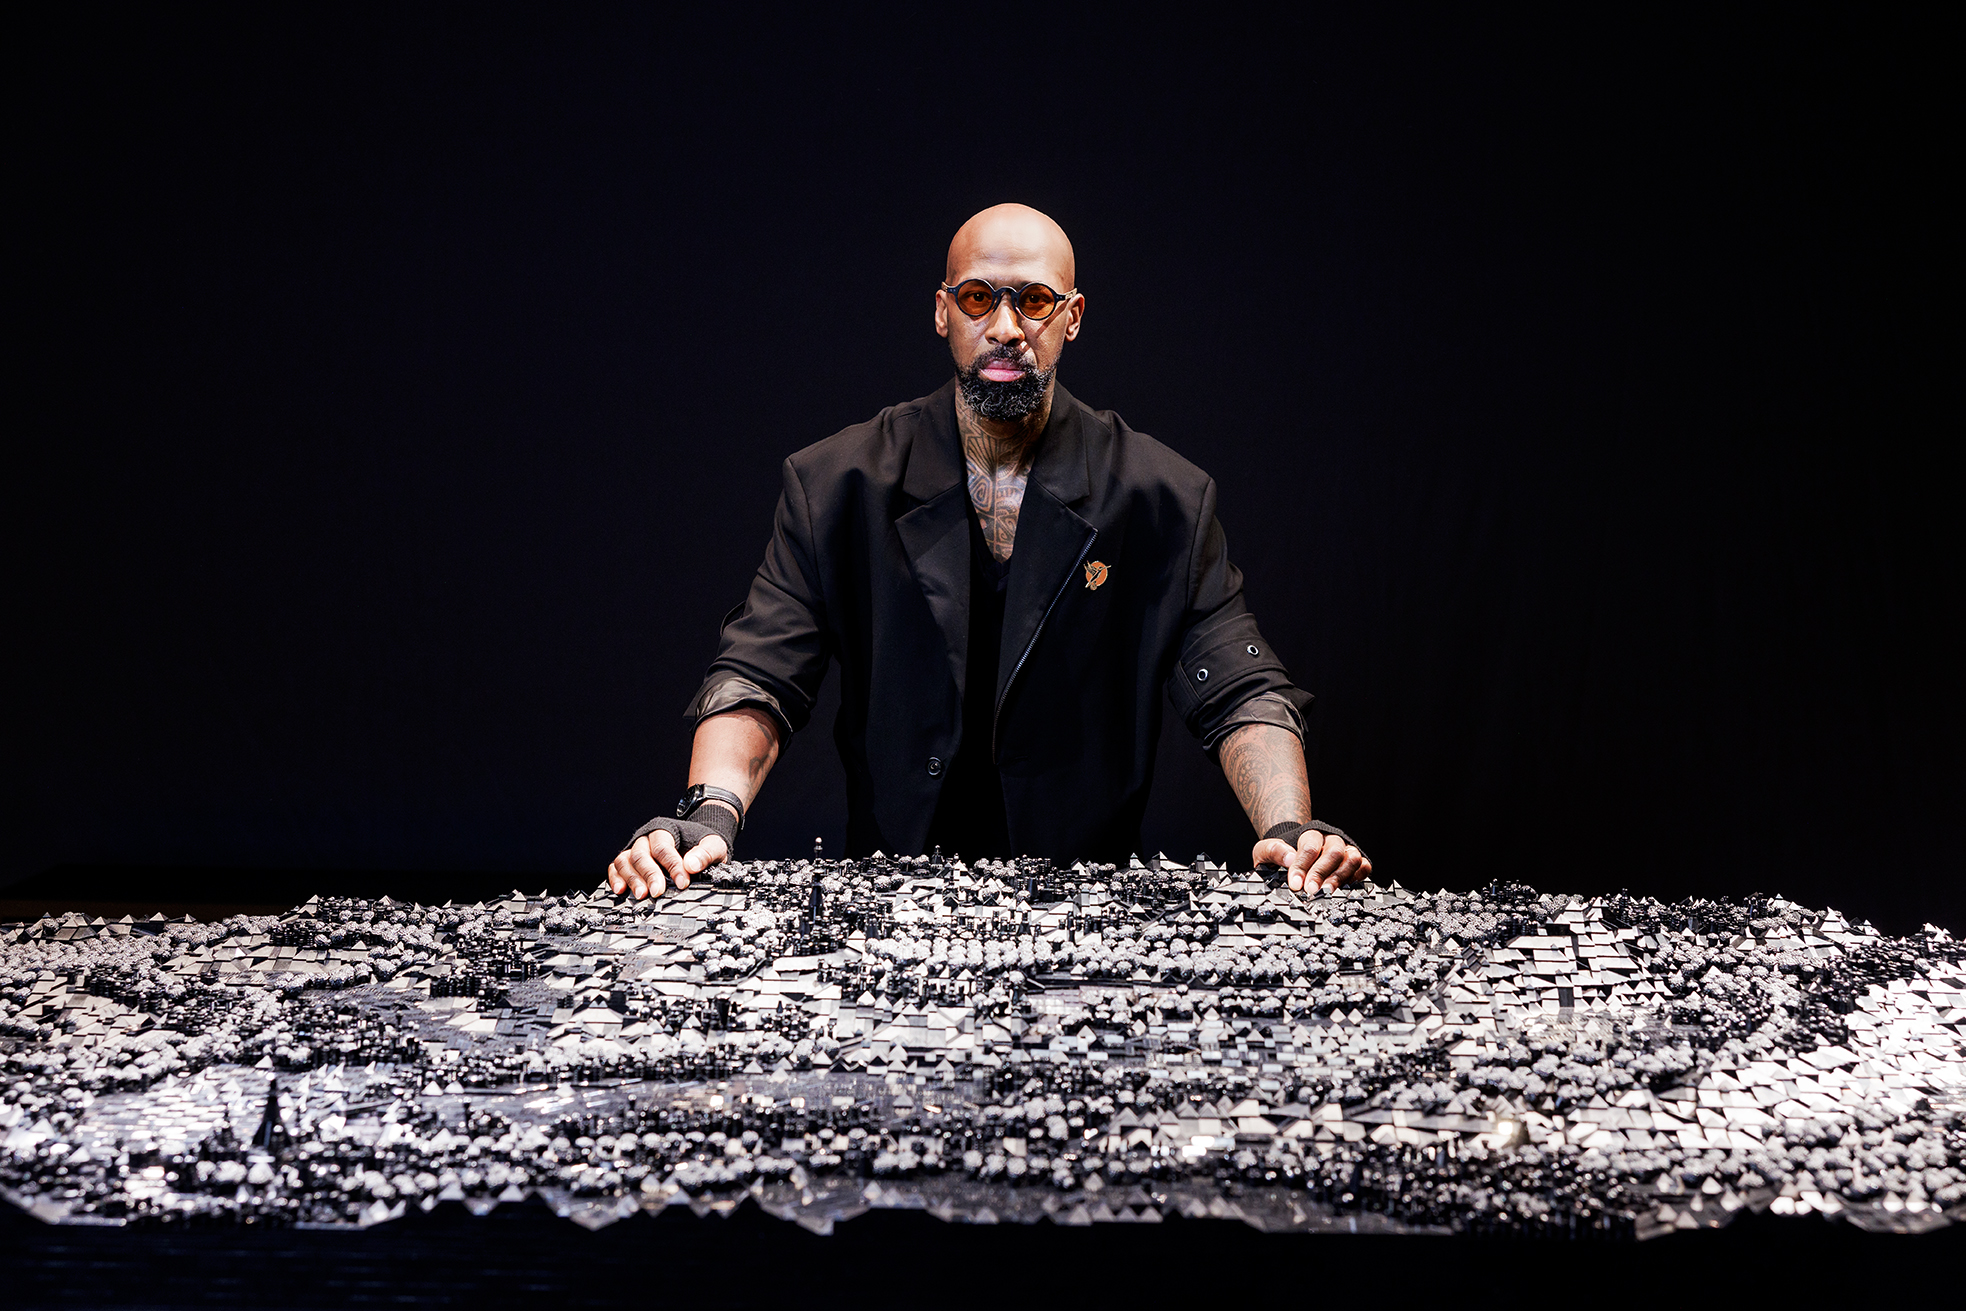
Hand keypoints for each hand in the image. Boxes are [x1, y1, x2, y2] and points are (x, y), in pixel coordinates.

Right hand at [606, 824, 728, 899]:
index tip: (682, 883)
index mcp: (666, 830)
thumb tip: (691, 865)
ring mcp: (635, 850)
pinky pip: (615, 868)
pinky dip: (615, 878)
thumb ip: (705, 853)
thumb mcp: (713, 845)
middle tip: (657, 892)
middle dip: (649, 874)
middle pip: (641, 854)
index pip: (664, 847)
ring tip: (641, 895)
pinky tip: (620, 890)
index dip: (672, 866)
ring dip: (632, 879)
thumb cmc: (702, 844)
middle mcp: (646, 839)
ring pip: (625, 861)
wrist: (696, 841)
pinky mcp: (627, 862)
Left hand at [1251, 828, 1369, 896]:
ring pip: (1352, 858)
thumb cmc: (1280, 855)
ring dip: (1340, 877)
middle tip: (1311, 891)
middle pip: (1334, 852)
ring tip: (1327, 893)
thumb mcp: (1265, 850)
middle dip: (1322, 873)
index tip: (1294, 884)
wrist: (1293, 852)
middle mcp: (1330, 839)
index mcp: (1309, 834)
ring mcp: (1345, 849)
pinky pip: (1364, 867)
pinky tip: (1343, 889)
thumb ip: (1273, 850)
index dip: (1302, 866)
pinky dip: (1357, 877)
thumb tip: (1289, 858)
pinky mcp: (1356, 862)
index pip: (1309, 847)